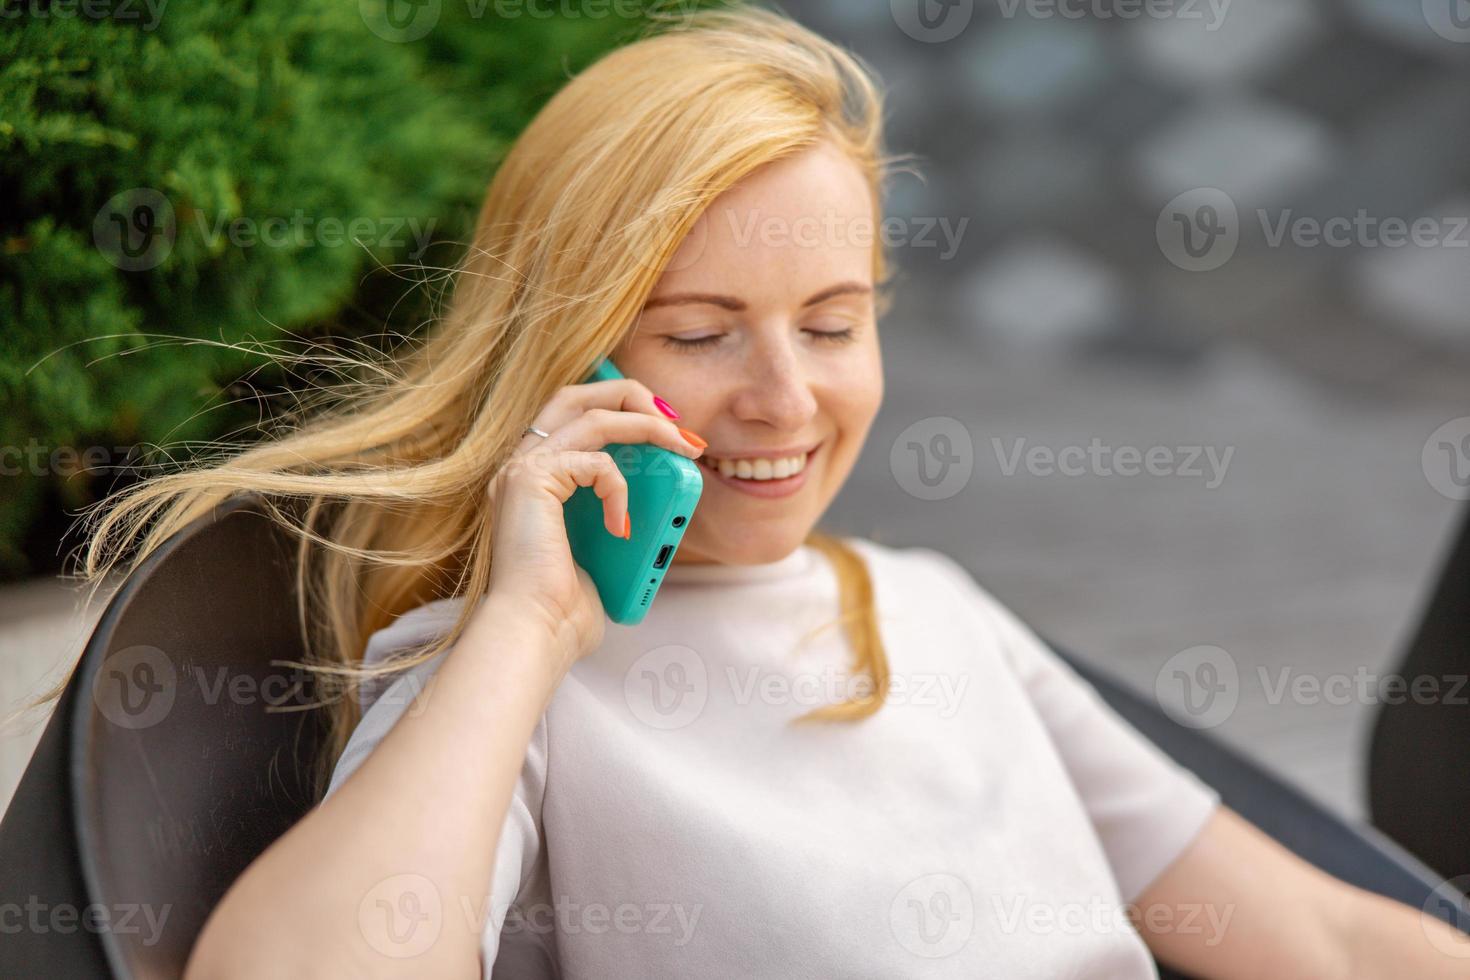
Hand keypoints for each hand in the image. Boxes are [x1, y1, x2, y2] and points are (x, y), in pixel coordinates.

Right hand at [483, 375, 704, 672]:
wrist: (535, 632)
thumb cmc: (564, 609)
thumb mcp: (603, 552)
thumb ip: (617, 522)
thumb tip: (653, 516)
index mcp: (536, 479)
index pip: (576, 417)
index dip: (623, 410)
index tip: (668, 428)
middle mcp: (522, 466)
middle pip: (577, 394)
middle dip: (631, 395)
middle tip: (675, 418)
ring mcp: (522, 470)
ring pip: (592, 414)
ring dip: (646, 425)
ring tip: (683, 447)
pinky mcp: (530, 480)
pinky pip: (596, 462)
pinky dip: (620, 489)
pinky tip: (622, 526)